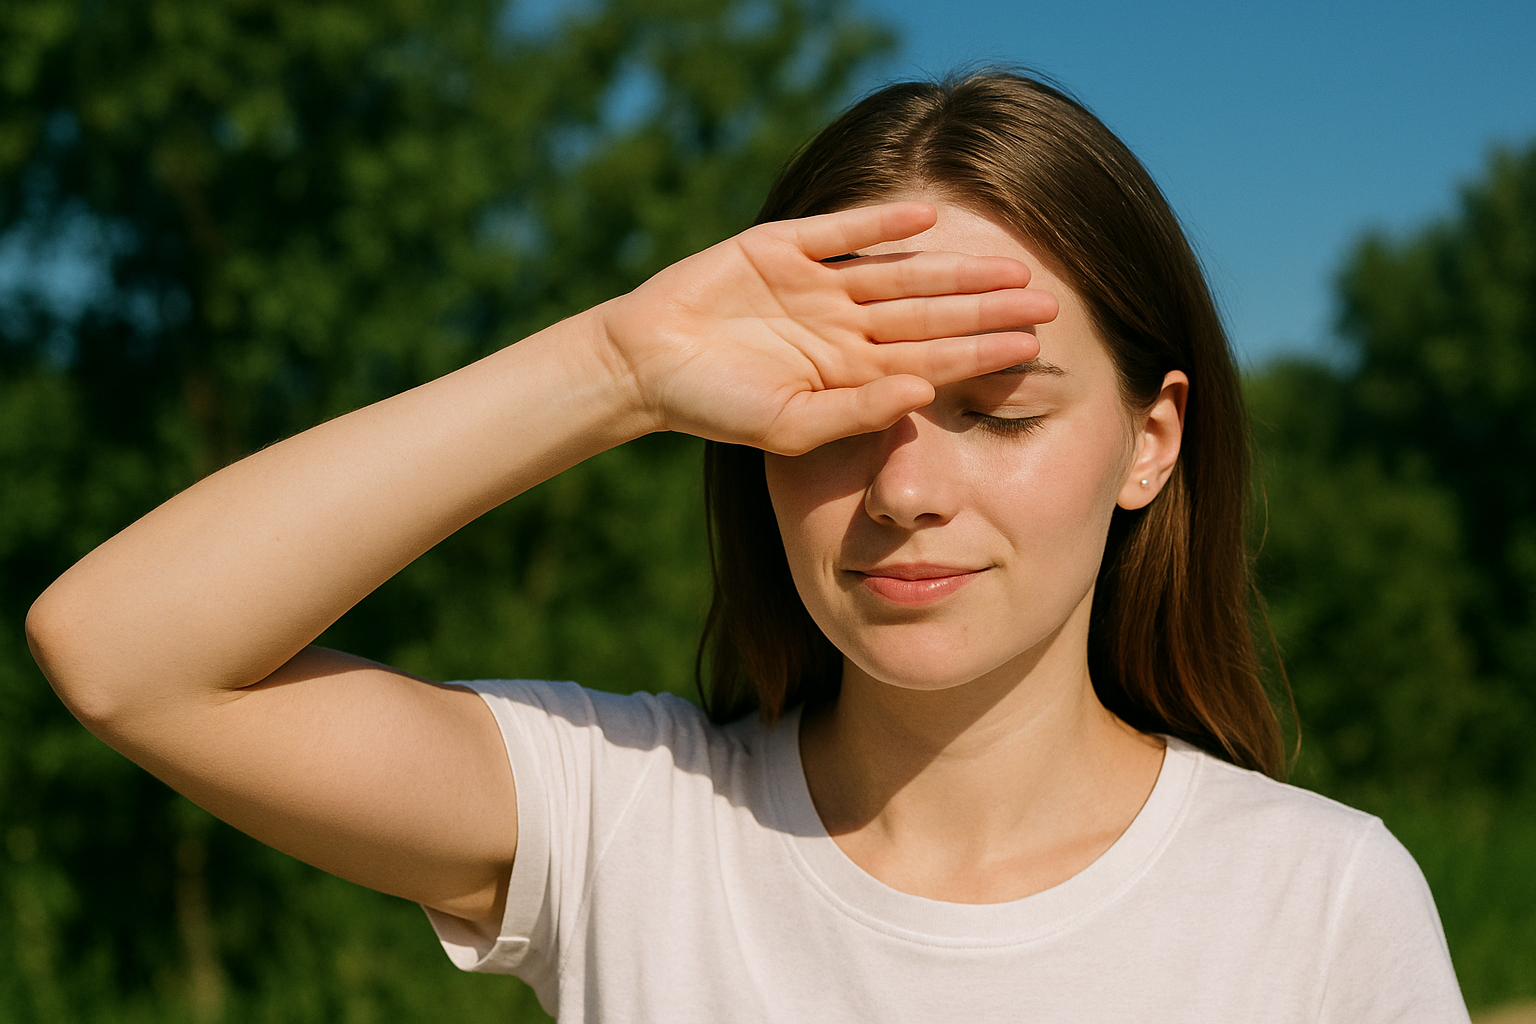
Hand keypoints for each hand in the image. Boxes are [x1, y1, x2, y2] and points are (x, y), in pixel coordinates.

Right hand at [597, 202, 1057, 454]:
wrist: (645, 365)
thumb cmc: (715, 407)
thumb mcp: (790, 426)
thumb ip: (857, 411)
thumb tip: (925, 392)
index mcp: (851, 370)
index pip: (931, 357)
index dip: (982, 351)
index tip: (1034, 348)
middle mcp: (844, 324)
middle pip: (930, 311)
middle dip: (986, 307)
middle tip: (1047, 300)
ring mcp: (817, 284)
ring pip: (900, 272)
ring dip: (953, 266)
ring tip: (1007, 263)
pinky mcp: (781, 248)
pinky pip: (841, 232)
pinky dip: (879, 223)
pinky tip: (926, 217)